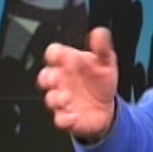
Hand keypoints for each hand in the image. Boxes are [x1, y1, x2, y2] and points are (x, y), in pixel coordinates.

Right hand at [37, 27, 117, 141]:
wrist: (107, 107)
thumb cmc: (100, 80)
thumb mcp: (105, 61)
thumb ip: (102, 47)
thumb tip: (99, 32)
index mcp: (69, 63)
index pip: (54, 54)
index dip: (55, 53)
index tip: (60, 54)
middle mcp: (62, 81)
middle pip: (45, 76)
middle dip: (48, 77)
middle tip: (57, 78)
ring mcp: (62, 99)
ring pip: (50, 99)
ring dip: (56, 98)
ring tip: (67, 97)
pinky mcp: (67, 117)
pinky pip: (60, 120)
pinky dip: (65, 119)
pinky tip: (73, 116)